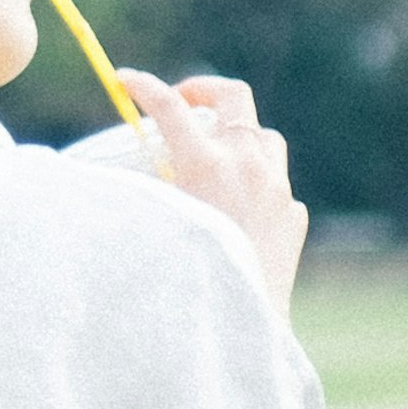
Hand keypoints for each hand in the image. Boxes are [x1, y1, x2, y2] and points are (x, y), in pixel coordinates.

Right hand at [125, 68, 306, 319]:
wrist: (245, 328)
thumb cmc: (186, 282)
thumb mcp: (153, 226)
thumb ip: (140, 190)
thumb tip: (113, 169)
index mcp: (205, 165)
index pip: (168, 107)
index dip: (142, 86)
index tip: (124, 80)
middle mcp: (247, 166)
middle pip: (233, 96)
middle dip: (203, 92)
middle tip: (181, 105)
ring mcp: (277, 188)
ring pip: (263, 136)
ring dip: (237, 137)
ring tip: (212, 156)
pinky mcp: (294, 215)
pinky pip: (275, 183)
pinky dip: (255, 183)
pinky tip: (236, 210)